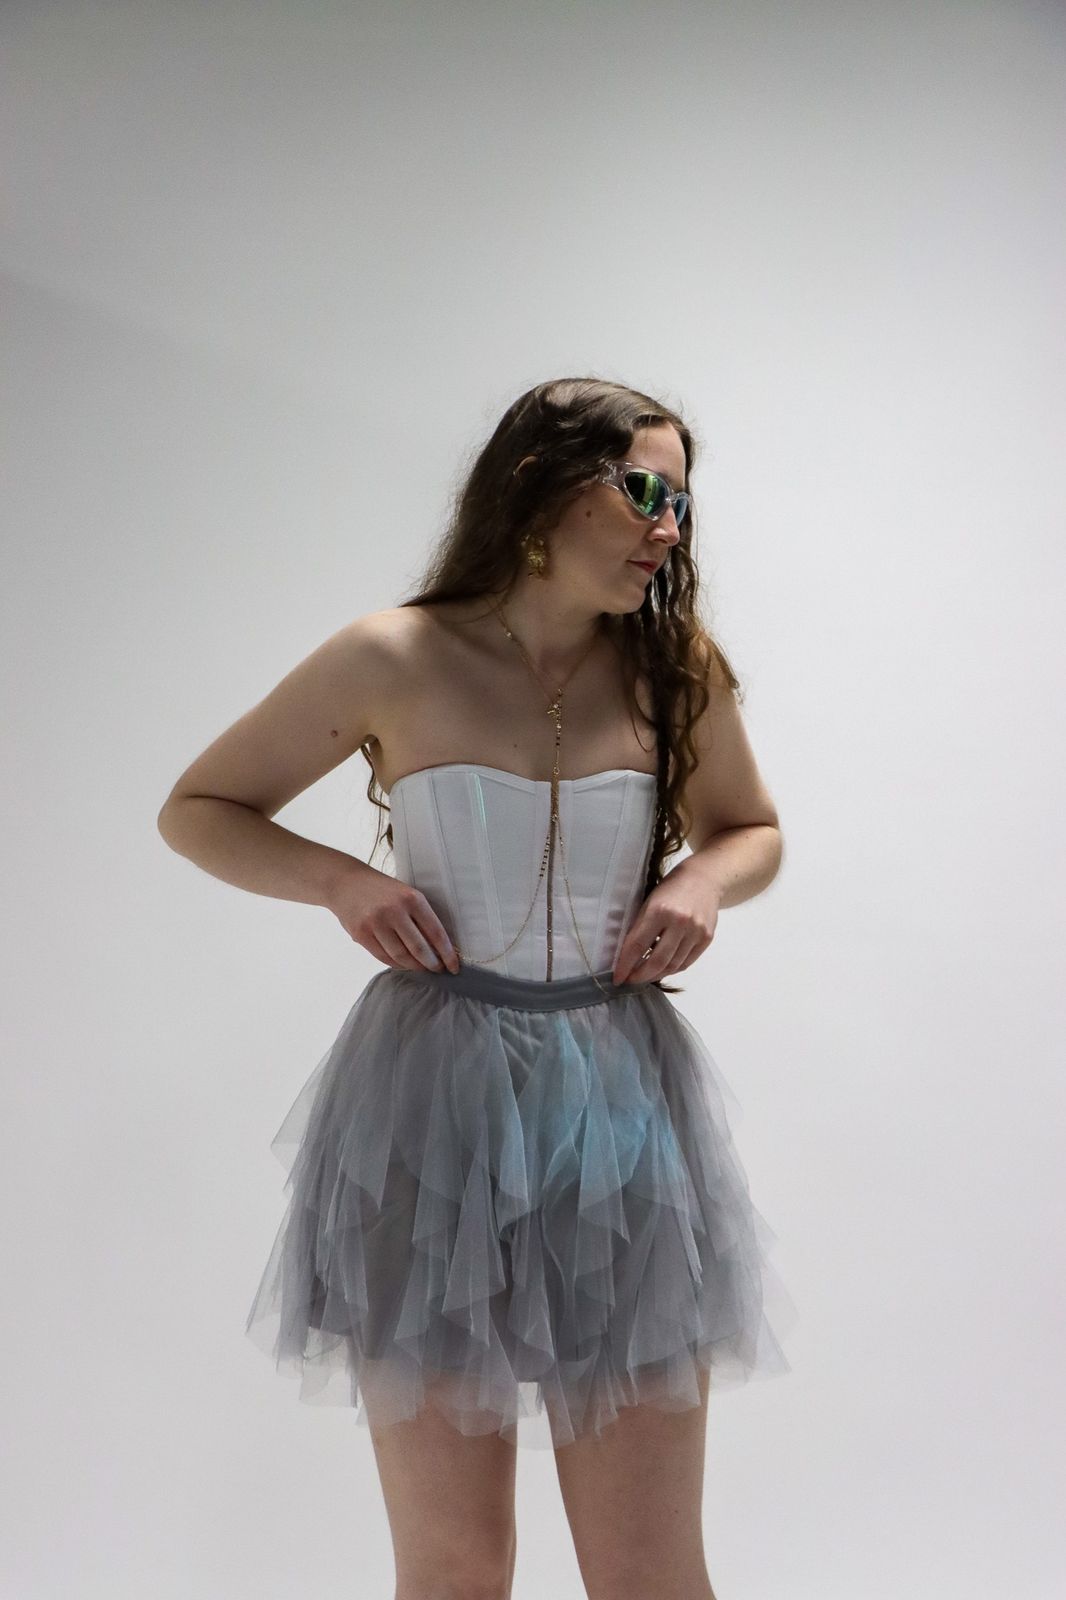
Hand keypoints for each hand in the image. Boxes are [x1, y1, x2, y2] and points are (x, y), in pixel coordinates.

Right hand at [329, 865, 459, 972]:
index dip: (447, 953)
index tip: (454, 966)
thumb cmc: (382, 890)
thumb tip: (439, 947)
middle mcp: (394, 910)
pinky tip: (403, 964)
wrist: (346, 882)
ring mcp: (375, 923)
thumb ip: (420, 917)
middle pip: (419, 948)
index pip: (435, 932)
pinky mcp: (361, 934)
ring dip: (414, 966)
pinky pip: (383, 957)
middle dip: (432, 964)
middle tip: (438, 969)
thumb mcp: (405, 894)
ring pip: (401, 956)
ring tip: (421, 967)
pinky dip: (396, 964)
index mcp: (411, 898)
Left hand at [611, 864, 722, 984]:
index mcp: (659, 911)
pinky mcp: (706, 939)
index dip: (625, 965)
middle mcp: (679, 923)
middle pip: (657, 961)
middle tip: (630, 980)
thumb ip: (640, 927)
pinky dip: (672, 969)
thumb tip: (628, 956)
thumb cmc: (671, 888)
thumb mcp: (650, 902)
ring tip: (645, 976)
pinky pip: (686, 962)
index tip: (618, 978)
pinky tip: (662, 969)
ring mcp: (695, 932)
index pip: (637, 945)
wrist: (705, 878)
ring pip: (672, 965)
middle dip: (640, 976)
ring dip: (656, 975)